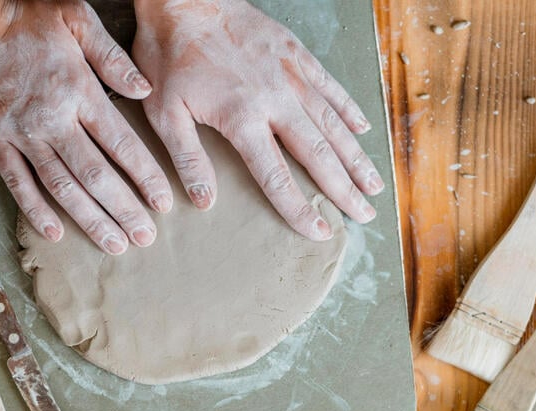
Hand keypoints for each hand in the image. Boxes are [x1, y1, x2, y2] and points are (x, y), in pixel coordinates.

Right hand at [0, 0, 173, 252]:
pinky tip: (55, 233)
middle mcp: (53, 120)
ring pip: (62, 188)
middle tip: (146, 237)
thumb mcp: (76, 18)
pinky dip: (36, 211)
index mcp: (79, 92)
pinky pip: (18, 184)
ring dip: (90, 219)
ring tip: (114, 244)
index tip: (163, 203)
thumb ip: (113, 56)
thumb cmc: (25, 17)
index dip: (145, 177)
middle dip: (124, 210)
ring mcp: (22, 135)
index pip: (121, 144)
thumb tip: (146, 89)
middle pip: (96, 175)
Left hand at [132, 0, 384, 240]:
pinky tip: (362, 131)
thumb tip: (204, 202)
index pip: (277, 177)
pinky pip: (330, 87)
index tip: (319, 232)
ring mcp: (291, 75)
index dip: (300, 209)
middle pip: (319, 155)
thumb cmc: (169, 54)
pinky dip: (348, 110)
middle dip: (344, 189)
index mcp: (242, 118)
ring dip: (356, 157)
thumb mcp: (162, 111)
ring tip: (373, 185)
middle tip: (365, 216)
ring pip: (333, 124)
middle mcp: (276, 100)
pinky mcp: (296, 53)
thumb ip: (186, 157)